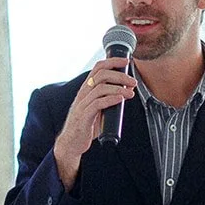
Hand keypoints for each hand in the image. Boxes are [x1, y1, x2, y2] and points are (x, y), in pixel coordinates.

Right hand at [53, 56, 136, 189]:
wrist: (71, 143)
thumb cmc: (85, 125)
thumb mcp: (96, 108)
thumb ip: (106, 99)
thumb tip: (125, 93)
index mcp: (86, 89)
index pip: (97, 68)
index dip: (112, 61)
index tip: (127, 61)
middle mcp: (83, 94)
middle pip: (101, 75)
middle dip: (119, 75)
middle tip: (133, 82)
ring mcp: (82, 105)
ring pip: (100, 88)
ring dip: (118, 88)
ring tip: (131, 92)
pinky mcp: (84, 117)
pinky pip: (97, 104)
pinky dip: (111, 99)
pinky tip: (121, 99)